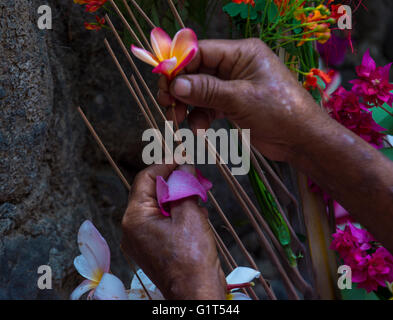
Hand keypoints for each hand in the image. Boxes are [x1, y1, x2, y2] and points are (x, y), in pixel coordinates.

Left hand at [121, 164, 226, 299]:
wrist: (196, 292)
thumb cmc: (192, 257)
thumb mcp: (190, 214)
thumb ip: (184, 186)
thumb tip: (185, 167)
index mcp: (135, 218)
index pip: (146, 178)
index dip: (165, 165)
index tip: (183, 160)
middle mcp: (132, 228)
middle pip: (151, 192)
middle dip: (174, 183)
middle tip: (195, 177)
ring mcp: (141, 240)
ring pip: (158, 207)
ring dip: (178, 198)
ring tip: (198, 197)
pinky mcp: (152, 247)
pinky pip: (162, 221)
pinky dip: (177, 213)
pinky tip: (195, 214)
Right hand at [157, 38, 329, 161]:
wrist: (300, 140)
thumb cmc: (279, 112)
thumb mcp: (240, 98)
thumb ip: (206, 90)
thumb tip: (175, 84)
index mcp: (242, 53)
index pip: (201, 52)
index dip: (179, 65)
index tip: (163, 82)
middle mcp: (236, 66)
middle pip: (197, 71)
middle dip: (180, 88)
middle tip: (166, 102)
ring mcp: (233, 86)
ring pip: (199, 91)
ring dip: (187, 105)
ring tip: (177, 119)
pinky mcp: (232, 104)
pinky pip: (208, 106)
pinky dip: (200, 117)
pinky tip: (198, 129)